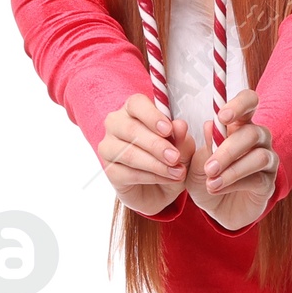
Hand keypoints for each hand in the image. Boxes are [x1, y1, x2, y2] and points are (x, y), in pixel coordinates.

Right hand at [98, 93, 190, 213]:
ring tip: (177, 172)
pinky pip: (128, 173)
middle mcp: (116, 124)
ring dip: (155, 164)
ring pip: (129, 153)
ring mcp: (109, 147)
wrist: (159, 189)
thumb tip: (180, 126)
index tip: (168, 129)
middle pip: (131, 129)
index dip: (152, 116)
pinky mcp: (109, 170)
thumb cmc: (168, 159)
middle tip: (175, 157)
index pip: (136, 103)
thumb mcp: (182, 149)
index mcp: (134, 110)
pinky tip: (166, 179)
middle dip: (156, 145)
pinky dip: (151, 177)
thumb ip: (181, 138)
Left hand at [199, 89, 278, 229]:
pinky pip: (257, 179)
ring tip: (211, 182)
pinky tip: (217, 189)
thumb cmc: (206, 178)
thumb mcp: (193, 162)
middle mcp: (258, 139)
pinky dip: (234, 184)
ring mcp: (267, 161)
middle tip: (209, 167)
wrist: (214, 209)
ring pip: (259, 157)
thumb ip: (200, 145)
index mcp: (239, 125)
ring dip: (232, 170)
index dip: (240, 104)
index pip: (249, 102)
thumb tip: (209, 126)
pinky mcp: (268, 183)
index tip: (222, 116)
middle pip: (252, 132)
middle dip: (228, 150)